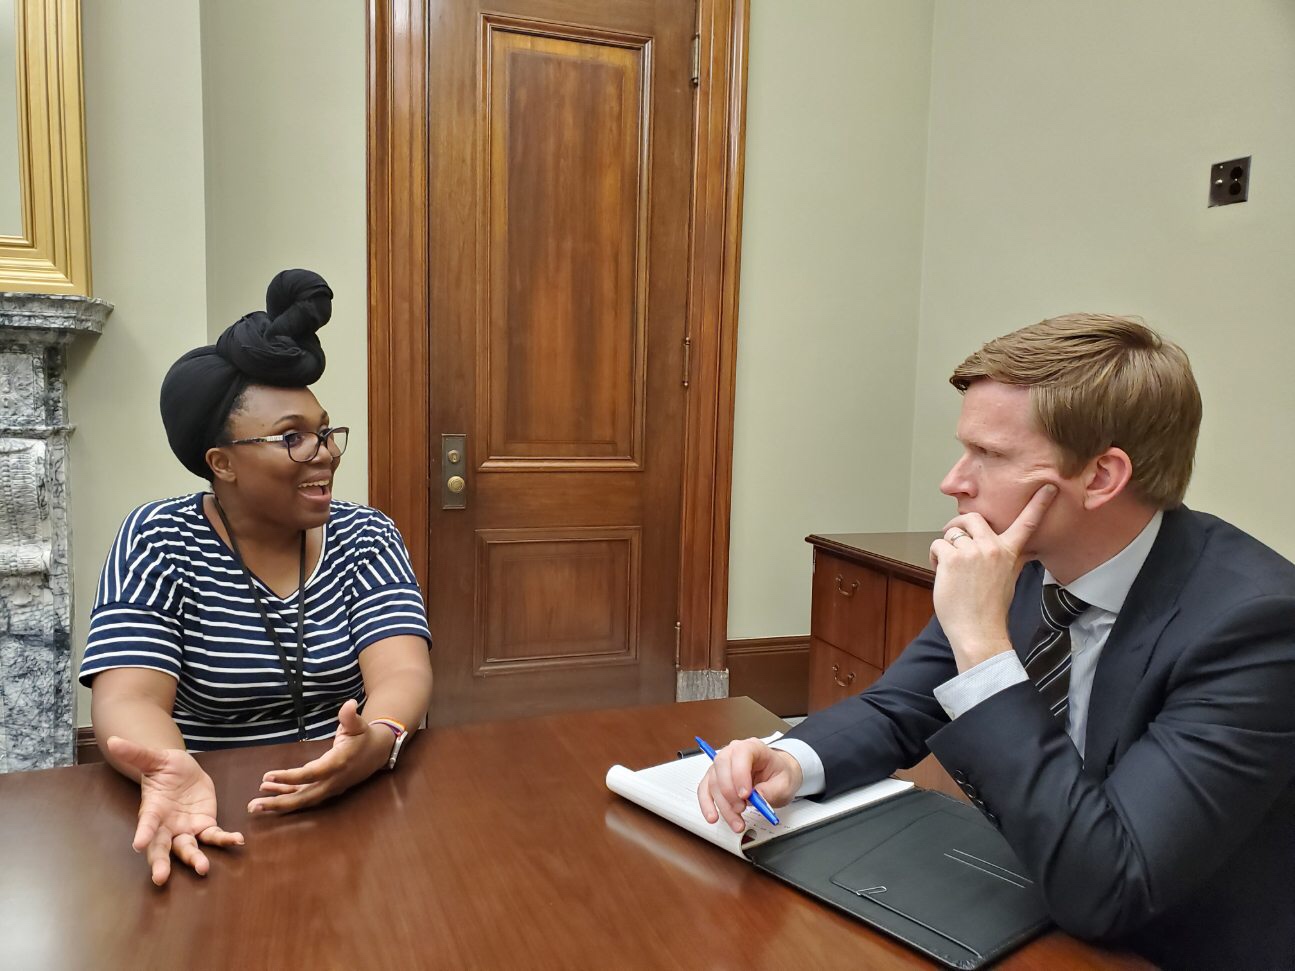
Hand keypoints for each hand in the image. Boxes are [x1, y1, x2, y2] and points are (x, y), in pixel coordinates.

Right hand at [106, 736, 243, 886]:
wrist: (182, 771)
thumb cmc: (164, 767)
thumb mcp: (154, 758)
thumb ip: (136, 753)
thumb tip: (113, 741)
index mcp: (152, 811)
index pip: (146, 823)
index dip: (143, 833)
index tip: (138, 844)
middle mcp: (166, 827)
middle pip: (161, 848)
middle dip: (161, 862)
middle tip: (160, 878)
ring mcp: (185, 829)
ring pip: (188, 848)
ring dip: (195, 859)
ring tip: (203, 868)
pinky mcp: (204, 826)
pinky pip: (214, 837)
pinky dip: (224, 840)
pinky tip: (236, 841)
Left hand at [248, 699, 392, 814]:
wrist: (379, 753)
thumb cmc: (365, 736)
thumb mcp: (359, 725)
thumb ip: (351, 717)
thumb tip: (349, 704)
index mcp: (339, 764)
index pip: (311, 774)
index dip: (289, 777)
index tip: (267, 776)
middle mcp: (333, 781)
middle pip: (304, 797)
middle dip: (279, 803)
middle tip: (254, 805)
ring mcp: (330, 788)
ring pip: (303, 800)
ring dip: (280, 803)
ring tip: (256, 803)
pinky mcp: (327, 790)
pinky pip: (305, 796)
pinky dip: (288, 795)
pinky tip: (270, 792)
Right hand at [697, 738, 802, 833]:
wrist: (777, 776)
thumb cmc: (780, 775)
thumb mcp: (785, 784)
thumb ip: (772, 790)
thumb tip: (757, 797)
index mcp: (753, 747)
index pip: (740, 754)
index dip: (740, 774)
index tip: (746, 795)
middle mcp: (733, 752)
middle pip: (721, 767)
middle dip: (729, 792)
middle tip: (741, 809)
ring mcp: (722, 765)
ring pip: (713, 783)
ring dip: (723, 805)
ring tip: (737, 822)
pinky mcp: (715, 778)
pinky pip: (705, 789)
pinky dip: (707, 804)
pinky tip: (713, 816)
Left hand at [930, 483, 1057, 670]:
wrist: (979, 631)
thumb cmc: (990, 608)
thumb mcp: (1008, 579)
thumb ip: (1010, 559)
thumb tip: (1021, 551)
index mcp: (1009, 552)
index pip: (1027, 523)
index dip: (1038, 504)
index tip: (1048, 487)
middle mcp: (992, 548)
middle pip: (972, 517)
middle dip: (958, 525)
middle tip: (953, 538)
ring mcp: (972, 552)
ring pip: (951, 533)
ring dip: (945, 547)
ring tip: (948, 567)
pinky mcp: (952, 559)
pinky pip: (937, 545)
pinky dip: (934, 558)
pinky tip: (941, 573)